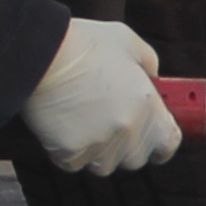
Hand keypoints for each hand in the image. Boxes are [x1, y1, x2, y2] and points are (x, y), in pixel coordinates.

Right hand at [22, 16, 181, 175]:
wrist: (38, 53)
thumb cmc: (81, 43)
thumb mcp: (126, 41)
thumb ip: (148, 63)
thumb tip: (152, 78)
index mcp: (147, 105)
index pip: (168, 142)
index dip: (161, 144)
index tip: (153, 143)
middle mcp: (127, 130)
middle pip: (135, 158)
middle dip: (124, 146)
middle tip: (105, 124)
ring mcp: (99, 144)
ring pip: (103, 164)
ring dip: (96, 151)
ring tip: (80, 123)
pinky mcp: (69, 152)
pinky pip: (72, 163)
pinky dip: (67, 151)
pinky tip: (60, 126)